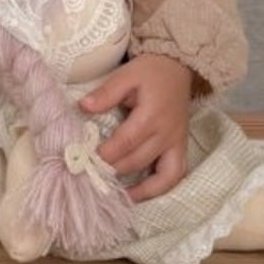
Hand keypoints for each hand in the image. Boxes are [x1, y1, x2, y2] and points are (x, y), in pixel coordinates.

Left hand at [79, 53, 191, 200]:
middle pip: (137, 160)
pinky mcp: (181, 149)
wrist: (178, 68)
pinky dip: (157, 190)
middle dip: (112, 170)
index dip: (106, 154)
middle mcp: (166, 134)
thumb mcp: (126, 75)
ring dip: (134, 187)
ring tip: (111, 193)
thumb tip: (83, 107)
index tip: (84, 161)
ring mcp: (176, 144)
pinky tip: (136, 195)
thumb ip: (106, 93)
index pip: (126, 142)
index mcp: (152, 115)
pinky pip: (173, 176)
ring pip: (157, 175)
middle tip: (89, 177)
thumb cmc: (150, 72)